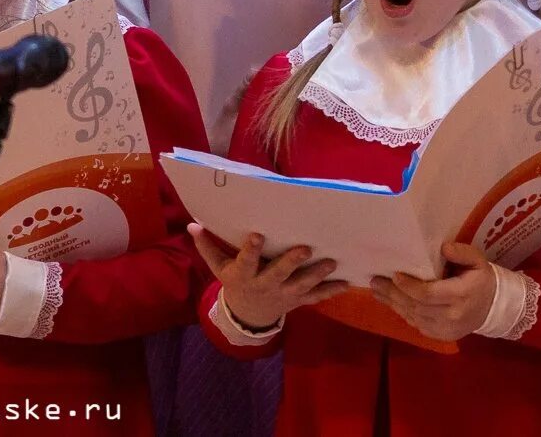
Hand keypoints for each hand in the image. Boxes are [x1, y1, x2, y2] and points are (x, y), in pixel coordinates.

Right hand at [192, 225, 340, 333]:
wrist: (248, 315)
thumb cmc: (235, 281)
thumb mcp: (219, 267)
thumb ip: (208, 247)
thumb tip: (193, 225)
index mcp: (244, 275)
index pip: (246, 261)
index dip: (251, 250)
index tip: (258, 235)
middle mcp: (264, 285)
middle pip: (278, 274)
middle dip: (291, 262)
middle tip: (306, 249)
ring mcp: (283, 294)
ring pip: (301, 285)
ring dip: (317, 275)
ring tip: (332, 262)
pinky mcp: (298, 300)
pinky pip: (316, 297)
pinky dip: (331, 290)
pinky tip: (348, 282)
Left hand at [376, 242, 501, 343]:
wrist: (492, 308)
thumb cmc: (481, 280)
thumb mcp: (478, 261)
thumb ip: (462, 252)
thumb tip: (443, 248)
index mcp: (460, 295)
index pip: (428, 293)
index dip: (409, 286)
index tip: (394, 275)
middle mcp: (451, 315)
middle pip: (416, 305)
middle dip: (393, 294)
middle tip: (376, 282)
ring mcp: (444, 329)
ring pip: (413, 316)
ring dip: (393, 303)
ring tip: (378, 291)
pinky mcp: (440, 336)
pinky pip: (416, 324)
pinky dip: (403, 312)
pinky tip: (392, 302)